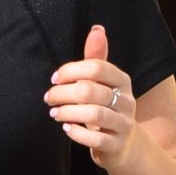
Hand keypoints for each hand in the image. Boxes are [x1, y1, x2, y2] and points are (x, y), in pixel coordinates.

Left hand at [47, 24, 139, 169]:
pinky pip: (96, 139)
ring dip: (68, 112)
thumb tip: (96, 29)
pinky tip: (66, 129)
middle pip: (91, 90)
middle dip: (63, 93)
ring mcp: (124, 123)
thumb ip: (96, 58)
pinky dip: (77, 133)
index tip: (54, 79)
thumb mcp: (103, 83)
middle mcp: (126, 100)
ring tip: (55, 113)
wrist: (122, 144)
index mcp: (122, 80)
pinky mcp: (117, 145)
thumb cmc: (105, 107)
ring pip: (94, 114)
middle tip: (49, 98)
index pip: (97, 67)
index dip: (71, 71)